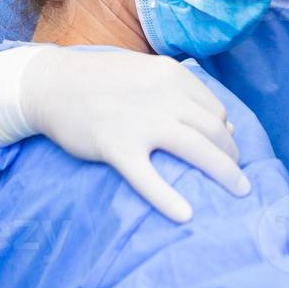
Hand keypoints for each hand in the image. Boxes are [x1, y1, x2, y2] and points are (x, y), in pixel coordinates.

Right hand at [0, 45, 249, 222]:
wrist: (48, 83)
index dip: (225, 131)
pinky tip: (185, 215)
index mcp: (171, 75)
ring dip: (224, 172)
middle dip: (232, 155)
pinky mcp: (115, 146)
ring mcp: (140, 122)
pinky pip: (148, 177)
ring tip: (239, 191)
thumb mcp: (144, 71)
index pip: (214, 108)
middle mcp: (162, 96)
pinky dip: (168, 198)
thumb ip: (180, 90)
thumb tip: (223, 121)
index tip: (226, 148)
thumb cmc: (98, 79)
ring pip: (195, 149)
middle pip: (213, 129)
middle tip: (240, 177)